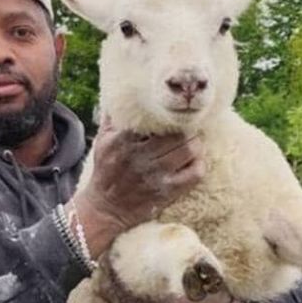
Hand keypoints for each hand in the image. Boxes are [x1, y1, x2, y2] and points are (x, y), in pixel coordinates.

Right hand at [72, 119, 205, 256]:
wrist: (105, 208)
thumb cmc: (106, 171)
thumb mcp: (102, 141)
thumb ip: (113, 118)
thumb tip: (122, 94)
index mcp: (123, 141)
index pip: (156, 120)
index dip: (169, 117)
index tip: (173, 116)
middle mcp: (140, 158)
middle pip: (178, 135)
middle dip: (187, 131)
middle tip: (188, 130)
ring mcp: (155, 176)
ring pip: (189, 151)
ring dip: (196, 145)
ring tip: (193, 144)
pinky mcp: (166, 192)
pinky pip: (195, 174)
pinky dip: (199, 165)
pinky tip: (194, 162)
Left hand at [97, 272, 276, 302]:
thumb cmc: (221, 299)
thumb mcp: (207, 274)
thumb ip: (185, 262)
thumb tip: (162, 238)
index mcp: (173, 301)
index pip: (134, 283)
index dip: (118, 271)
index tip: (110, 258)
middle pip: (125, 301)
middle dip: (111, 286)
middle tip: (103, 273)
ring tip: (105, 292)